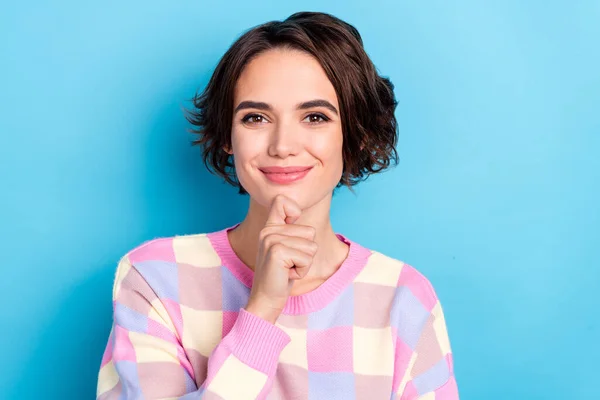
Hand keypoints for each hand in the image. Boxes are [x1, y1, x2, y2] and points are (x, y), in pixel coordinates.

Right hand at [244, 194, 317, 323]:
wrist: (266, 299)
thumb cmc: (281, 275)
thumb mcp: (286, 248)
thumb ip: (290, 230)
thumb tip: (297, 210)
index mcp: (269, 227)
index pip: (282, 200)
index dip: (294, 211)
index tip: (290, 229)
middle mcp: (268, 231)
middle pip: (309, 231)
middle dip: (305, 252)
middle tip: (288, 262)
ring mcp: (271, 240)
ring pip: (311, 246)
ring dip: (304, 262)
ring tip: (287, 268)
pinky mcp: (277, 252)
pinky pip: (307, 258)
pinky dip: (302, 270)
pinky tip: (287, 274)